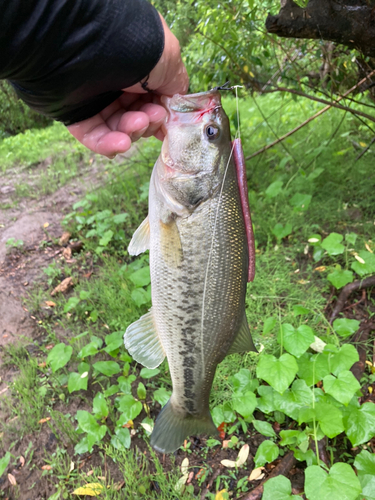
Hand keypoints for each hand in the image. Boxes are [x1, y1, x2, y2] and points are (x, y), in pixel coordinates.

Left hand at [67, 15, 187, 157]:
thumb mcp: (169, 62)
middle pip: (136, 118)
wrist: (94, 44)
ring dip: (132, 132)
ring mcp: (95, 100)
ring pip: (118, 129)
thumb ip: (176, 87)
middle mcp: (116, 84)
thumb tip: (173, 107)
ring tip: (136, 123)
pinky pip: (94, 137)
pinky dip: (109, 145)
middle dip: (147, 123)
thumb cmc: (138, 48)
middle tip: (151, 117)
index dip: (161, 116)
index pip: (151, 102)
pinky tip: (121, 144)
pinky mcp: (76, 114)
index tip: (167, 121)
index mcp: (137, 70)